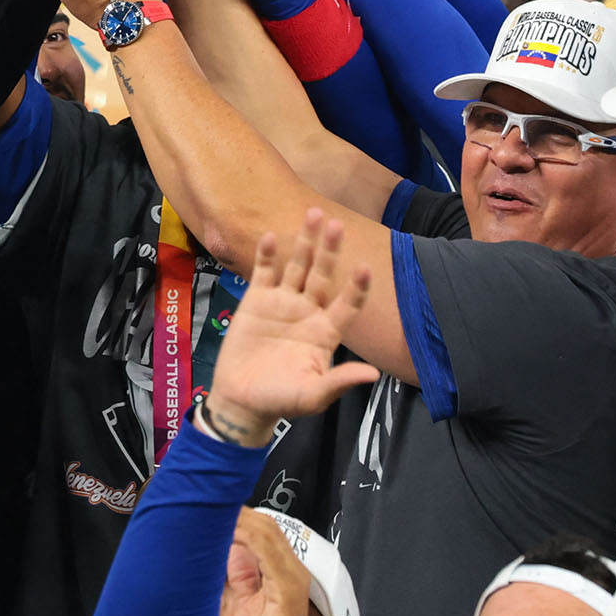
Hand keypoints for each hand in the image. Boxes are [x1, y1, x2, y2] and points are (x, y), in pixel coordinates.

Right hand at [197, 210, 380, 435]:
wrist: (242, 400)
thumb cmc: (281, 400)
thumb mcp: (313, 395)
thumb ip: (339, 381)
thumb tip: (373, 374)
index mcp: (325, 332)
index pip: (347, 304)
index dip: (357, 287)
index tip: (364, 268)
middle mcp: (307, 312)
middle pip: (323, 275)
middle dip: (330, 251)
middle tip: (337, 224)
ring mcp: (282, 303)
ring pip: (297, 266)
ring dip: (305, 242)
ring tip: (313, 215)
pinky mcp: (256, 300)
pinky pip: (264, 272)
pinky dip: (266, 255)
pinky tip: (270, 236)